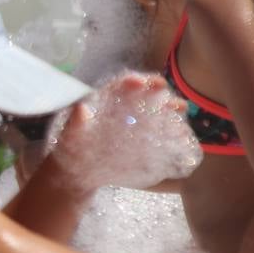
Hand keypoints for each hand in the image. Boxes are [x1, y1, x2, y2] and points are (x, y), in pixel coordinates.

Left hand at [47, 71, 199, 191]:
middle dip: (158, 91)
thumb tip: (81, 108)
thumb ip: (75, 123)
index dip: (131, 80)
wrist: (79, 172)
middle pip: (144, 93)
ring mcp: (135, 124)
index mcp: (104, 101)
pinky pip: (160, 133)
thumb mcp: (70, 136)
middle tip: (168, 95)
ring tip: (180, 109)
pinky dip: (172, 132)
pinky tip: (182, 135)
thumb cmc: (72, 149)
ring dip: (170, 108)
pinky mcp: (143, 141)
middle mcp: (123, 108)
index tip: (139, 82)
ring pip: (156, 110)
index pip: (120, 85)